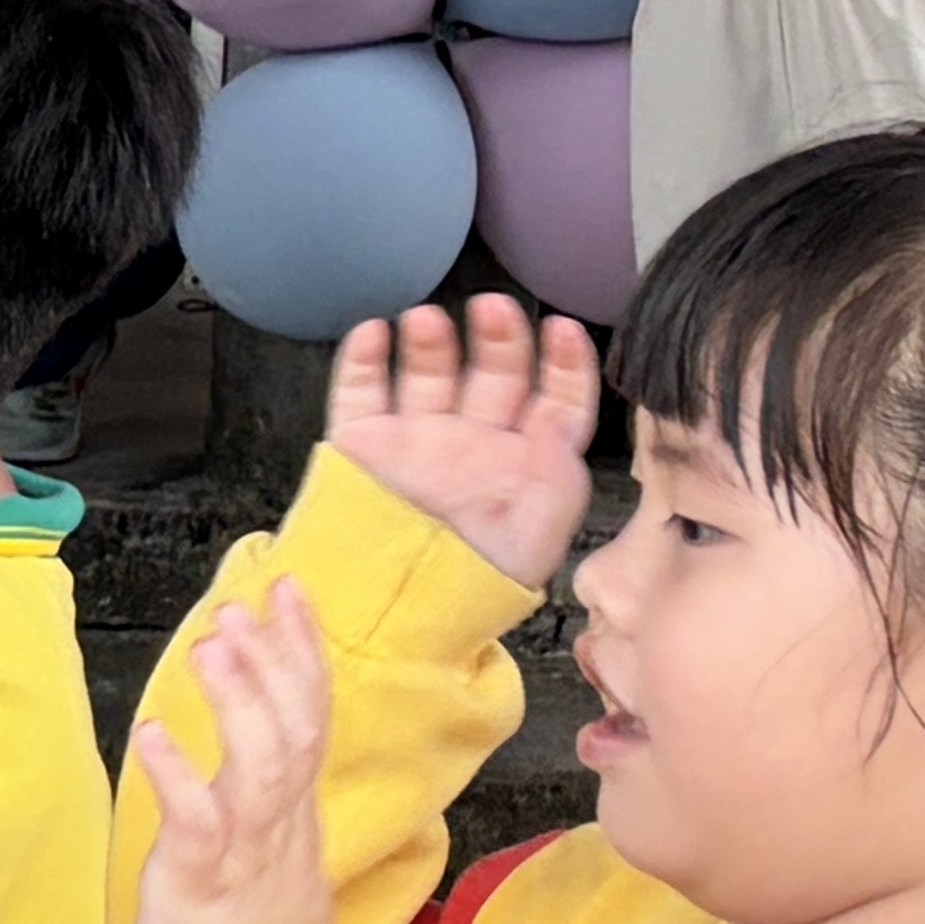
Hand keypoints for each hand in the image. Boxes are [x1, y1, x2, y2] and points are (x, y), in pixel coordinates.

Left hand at [127, 584, 336, 923]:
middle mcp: (281, 834)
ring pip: (262, 769)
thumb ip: (262, 805)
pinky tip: (151, 736)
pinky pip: (198, 827)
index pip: (310, 720)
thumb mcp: (268, 868)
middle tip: (244, 603)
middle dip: (275, 661)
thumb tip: (255, 742)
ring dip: (238, 702)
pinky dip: (178, 778)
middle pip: (295, 732)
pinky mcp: (203, 891)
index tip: (287, 591)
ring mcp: (247, 861)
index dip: (301, 653)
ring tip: (210, 646)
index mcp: (294, 822)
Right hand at [324, 299, 596, 589]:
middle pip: (494, 374)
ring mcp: (417, 440)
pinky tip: (372, 333)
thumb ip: (557, 470)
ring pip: (428, 372)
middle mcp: (475, 443)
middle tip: (493, 308)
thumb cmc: (479, 579)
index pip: (555, 400)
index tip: (564, 328)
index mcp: (527, 463)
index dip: (563, 363)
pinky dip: (362, 360)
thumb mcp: (544, 526)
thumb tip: (558, 419)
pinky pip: (360, 392)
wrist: (403, 615)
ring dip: (431, 342)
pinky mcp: (363, 446)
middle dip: (498, 337)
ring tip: (428, 321)